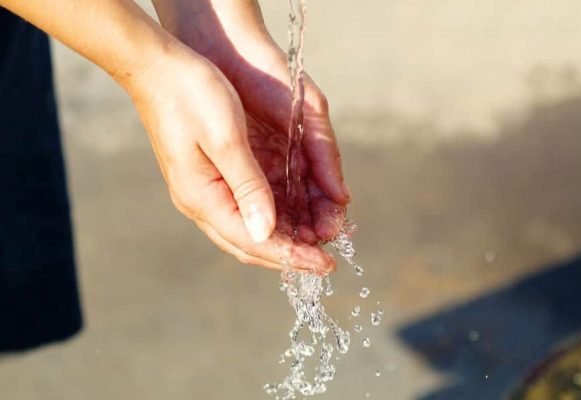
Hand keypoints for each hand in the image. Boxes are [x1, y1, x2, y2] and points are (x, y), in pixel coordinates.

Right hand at [153, 0, 350, 245]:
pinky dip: (270, 219)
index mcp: (202, 197)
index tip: (325, 266)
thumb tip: (266, 232)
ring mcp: (201, 191)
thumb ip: (248, 187)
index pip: (253, 242)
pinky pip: (242, 210)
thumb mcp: (226, 138)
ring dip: (281, 239)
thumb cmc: (191, 94)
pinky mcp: (207, 177)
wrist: (156, 66)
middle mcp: (199, 202)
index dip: (292, 256)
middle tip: (324, 262)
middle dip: (289, 255)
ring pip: (246, 230)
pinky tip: (291, 217)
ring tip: (315, 242)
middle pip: (249, 244)